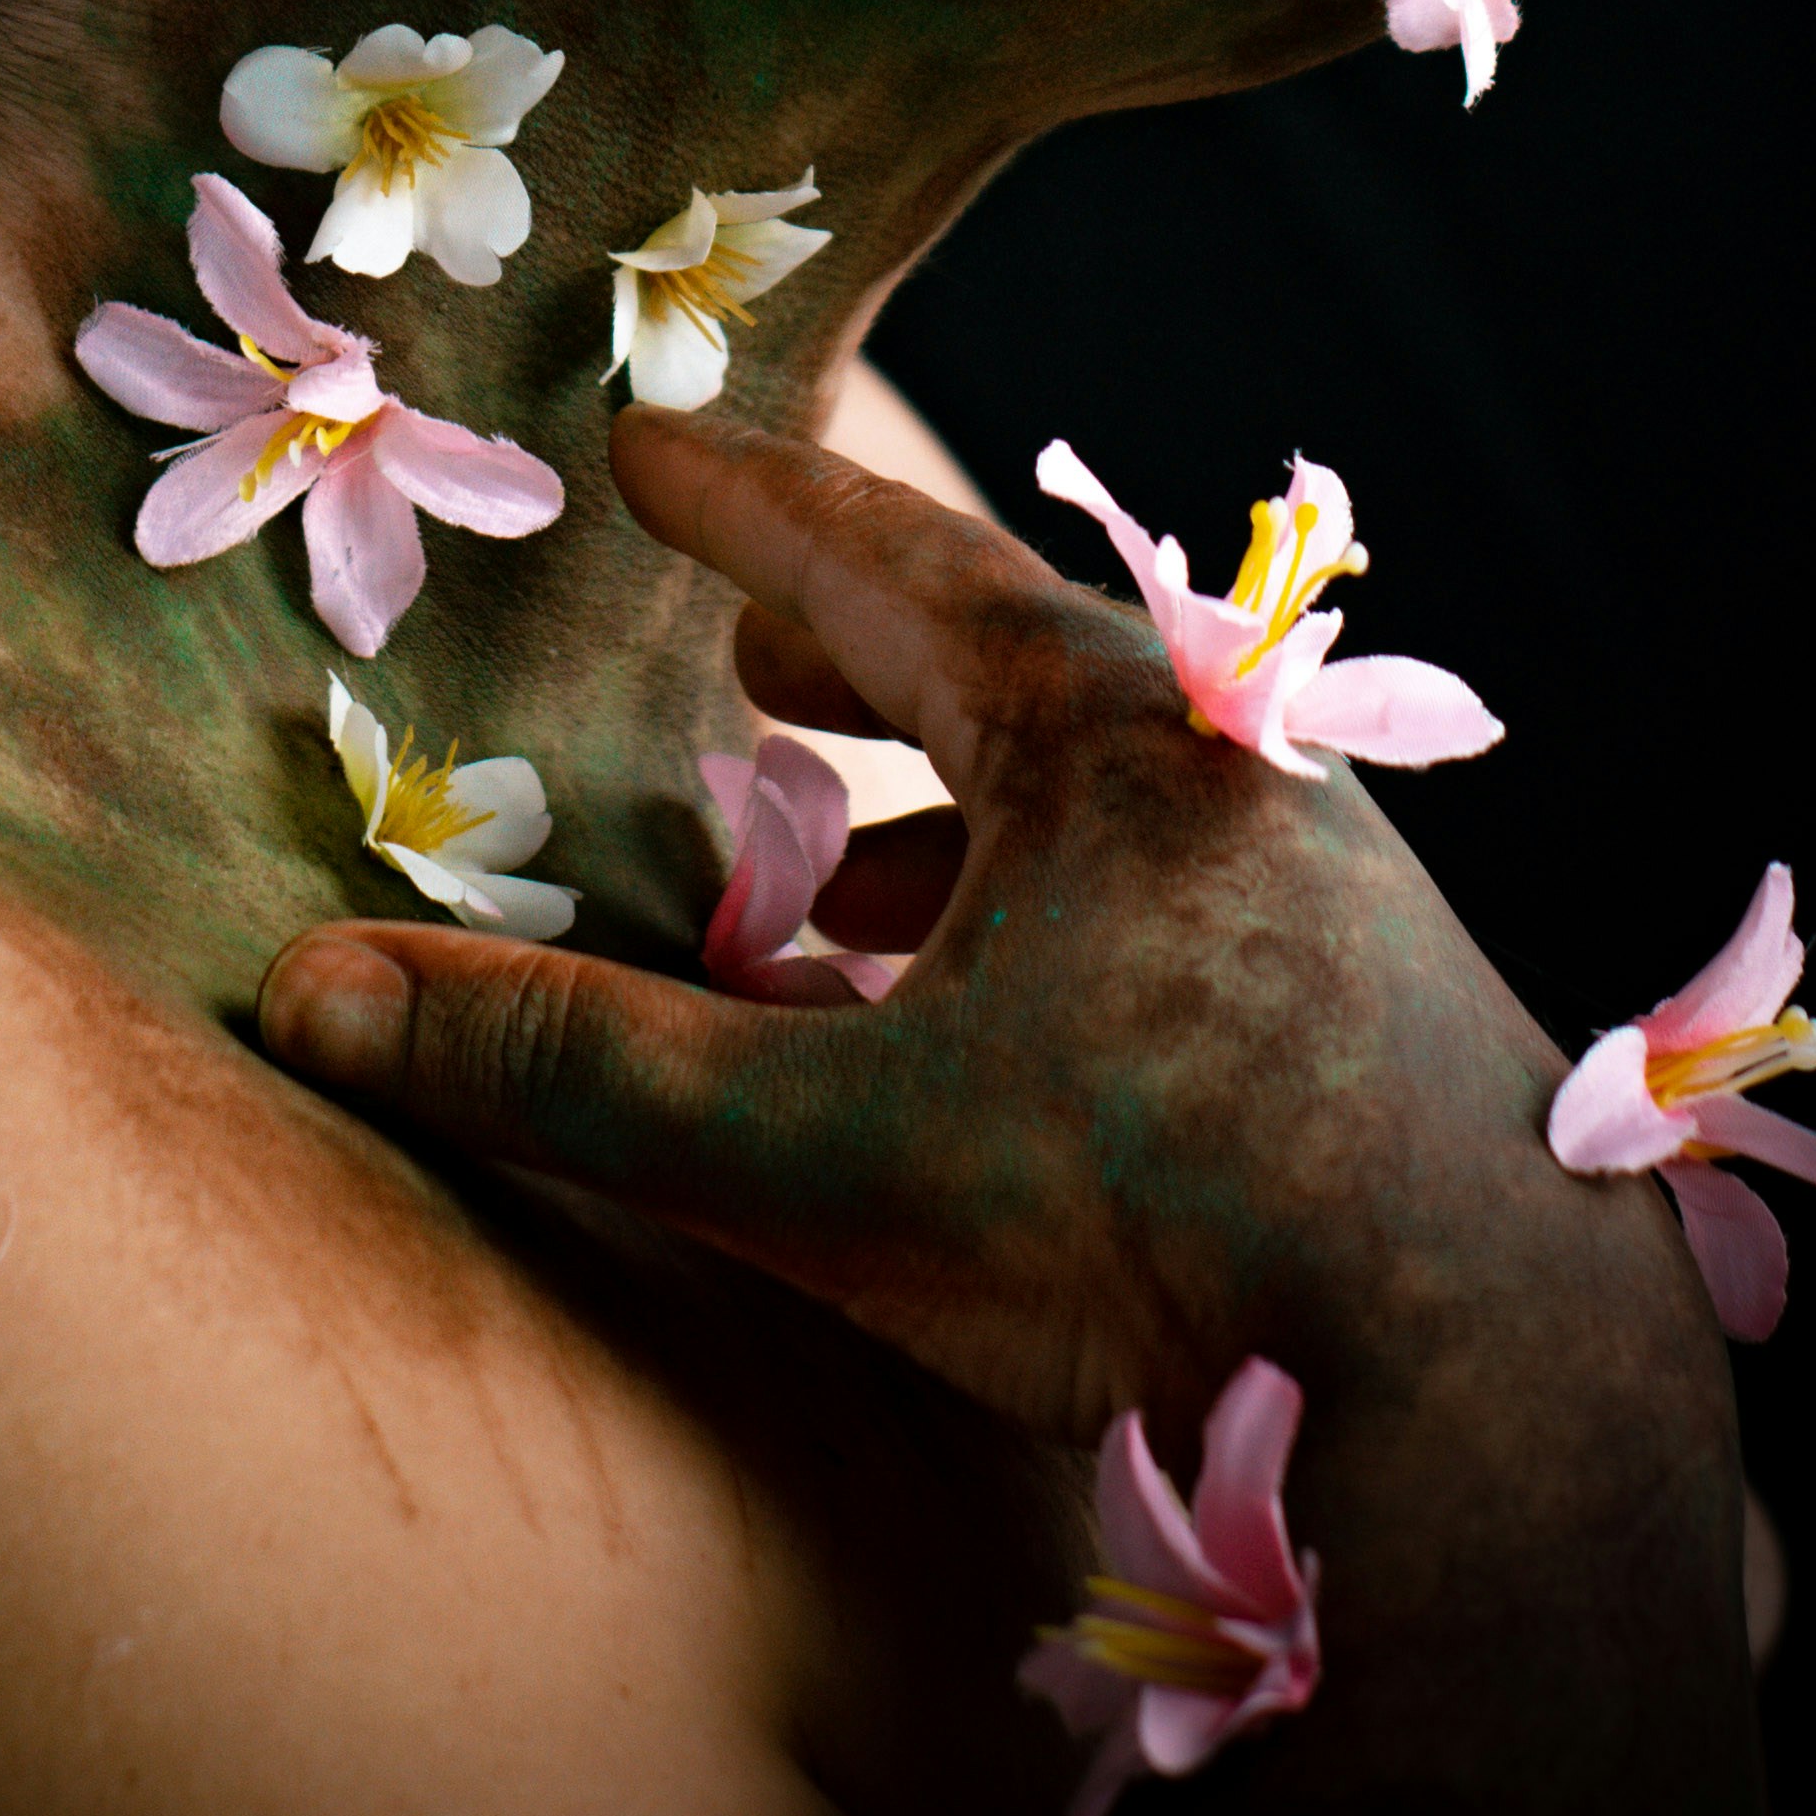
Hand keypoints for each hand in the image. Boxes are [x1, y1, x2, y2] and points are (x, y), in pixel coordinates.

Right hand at [261, 413, 1763, 1815]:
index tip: (652, 440)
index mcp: (1102, 735)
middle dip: (861, 657)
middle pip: (1009, 671)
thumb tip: (311, 996)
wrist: (1505, 1374)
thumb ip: (576, 1074)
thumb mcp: (830, 1149)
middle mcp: (1231, 770)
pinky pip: (1177, 920)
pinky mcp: (1388, 1021)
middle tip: (751, 639)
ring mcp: (1326, 891)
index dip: (745, 501)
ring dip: (957, 829)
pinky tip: (1001, 1051)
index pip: (882, 555)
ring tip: (839, 890)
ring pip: (1101, 813)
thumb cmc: (1163, 1214)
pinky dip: (1057, 940)